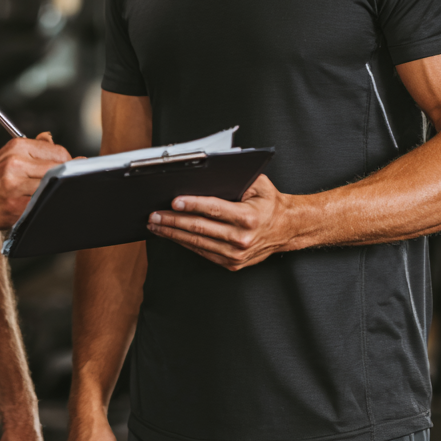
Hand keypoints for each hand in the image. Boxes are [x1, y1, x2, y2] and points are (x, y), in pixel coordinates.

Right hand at [0, 135, 69, 233]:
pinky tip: (36, 207)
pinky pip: (42, 204)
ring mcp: (15, 184)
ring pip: (52, 186)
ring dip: (54, 193)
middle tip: (58, 187)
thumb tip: (59, 144)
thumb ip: (35, 150)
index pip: (58, 151)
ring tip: (44, 197)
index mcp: (16, 147)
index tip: (68, 172)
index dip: (68, 164)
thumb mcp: (7, 157)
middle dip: (63, 180)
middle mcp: (15, 162)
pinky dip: (45, 207)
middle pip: (59, 168)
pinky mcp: (15, 205)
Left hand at [146, 173, 296, 269]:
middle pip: (200, 229)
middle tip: (154, 215)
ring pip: (198, 243)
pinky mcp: (232, 264)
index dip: (192, 205)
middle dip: (174, 221)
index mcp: (248, 218)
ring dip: (174, 234)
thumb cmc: (269, 204)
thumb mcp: (259, 185)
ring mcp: (236, 255)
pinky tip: (172, 236)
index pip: (214, 210)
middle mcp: (242, 239)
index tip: (173, 202)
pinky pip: (203, 253)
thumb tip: (209, 176)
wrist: (286, 229)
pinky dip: (185, 243)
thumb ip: (236, 179)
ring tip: (156, 226)